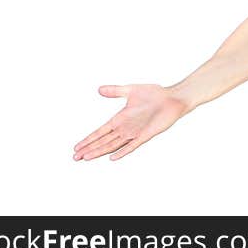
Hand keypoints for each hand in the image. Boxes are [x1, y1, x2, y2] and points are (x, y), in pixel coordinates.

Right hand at [73, 84, 189, 161]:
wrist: (173, 98)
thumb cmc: (155, 94)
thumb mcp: (131, 90)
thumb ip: (115, 91)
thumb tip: (99, 89)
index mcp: (120, 118)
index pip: (100, 132)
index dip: (88, 139)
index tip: (76, 147)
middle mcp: (125, 128)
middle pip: (103, 141)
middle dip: (89, 149)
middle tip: (74, 157)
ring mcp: (135, 132)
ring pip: (113, 145)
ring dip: (100, 151)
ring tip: (86, 158)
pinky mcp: (146, 134)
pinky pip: (132, 145)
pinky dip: (122, 151)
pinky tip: (112, 158)